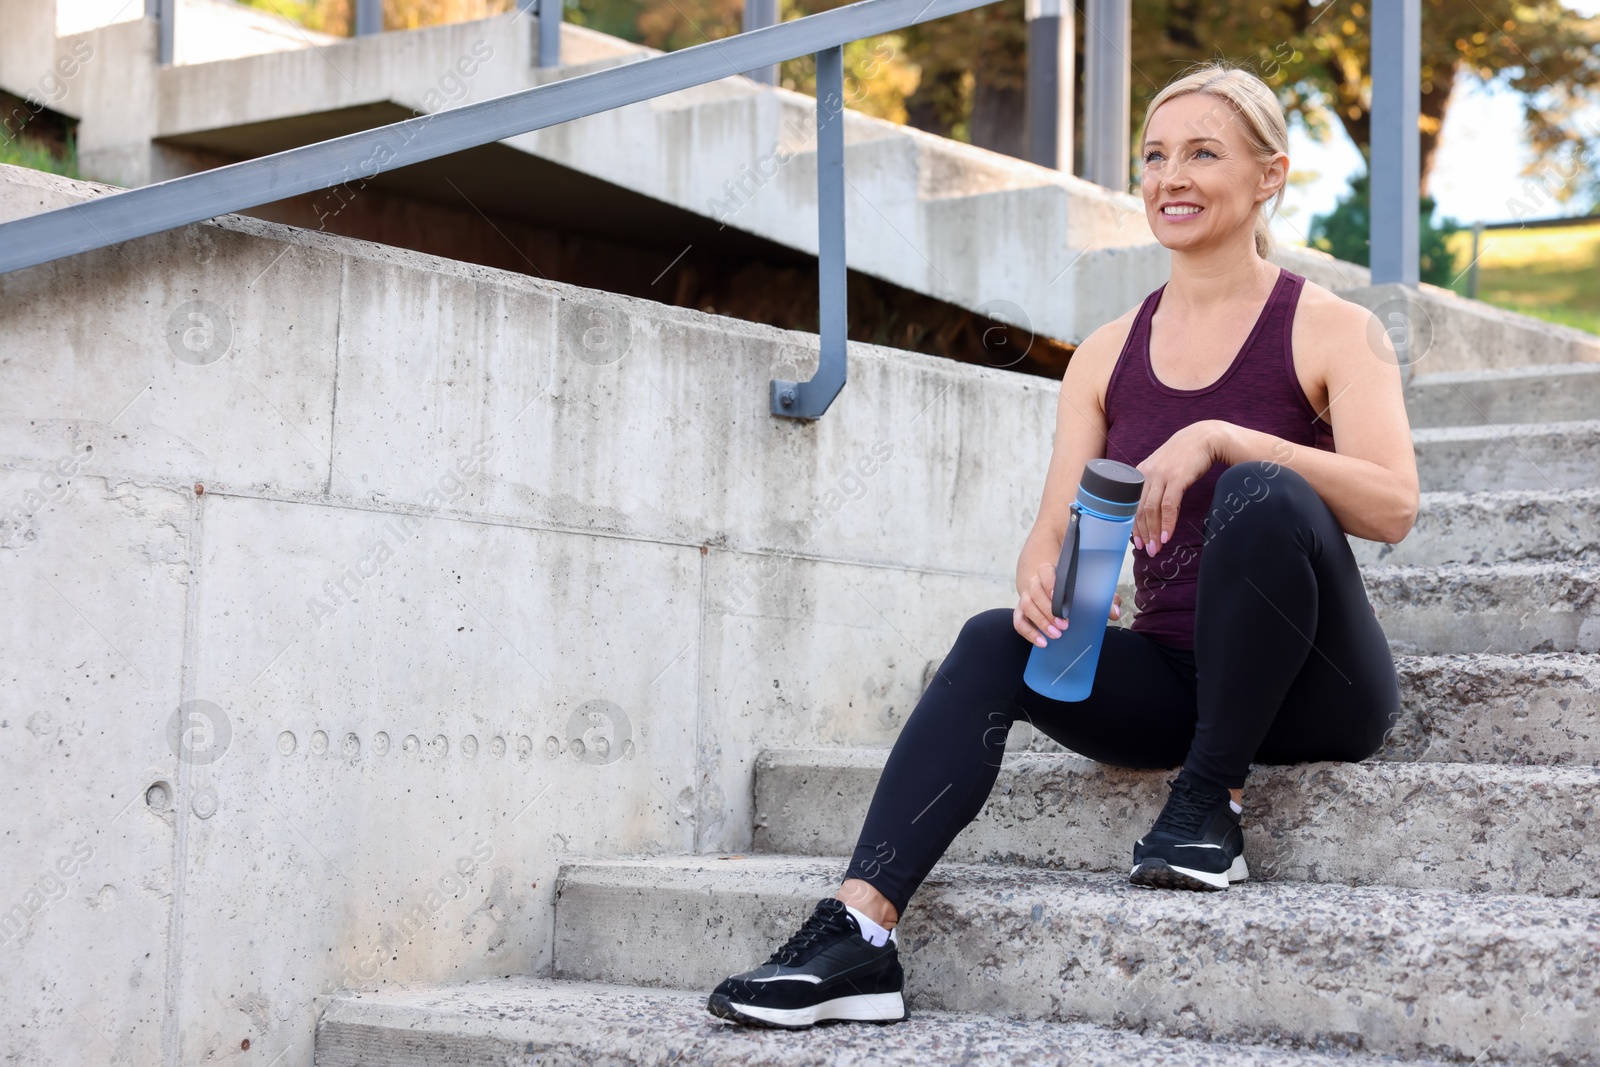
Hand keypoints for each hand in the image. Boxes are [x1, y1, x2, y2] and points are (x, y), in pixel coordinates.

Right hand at [1014, 564, 1123, 648]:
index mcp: (1049, 572)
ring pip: (1027, 607)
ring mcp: (1026, 597)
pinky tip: (1042, 642)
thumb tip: (1115, 613)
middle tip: (1064, 626)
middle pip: (1035, 593)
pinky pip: (1019, 622)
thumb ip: (1104, 599)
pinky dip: (1029, 633)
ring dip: (1040, 622)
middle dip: (1048, 611)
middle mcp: (1034, 583)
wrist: (1052, 589)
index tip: (1057, 597)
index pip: (1045, 573)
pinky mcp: (1022, 612)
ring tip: (1055, 636)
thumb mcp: (1090, 590)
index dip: (1050, 584)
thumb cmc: (1074, 589)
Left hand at [1132, 420, 1227, 557]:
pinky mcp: (1177, 478)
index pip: (1132, 505)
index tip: (1138, 541)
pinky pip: (1169, 505)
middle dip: (1143, 533)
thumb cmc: (1185, 455)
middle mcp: (1147, 474)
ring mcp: (1161, 476)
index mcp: (1140, 473)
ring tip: (1156, 547)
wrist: (1205, 437)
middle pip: (1140, 510)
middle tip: (1147, 550)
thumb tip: (1152, 511)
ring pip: (1152, 510)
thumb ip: (1155, 485)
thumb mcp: (1164, 468)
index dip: (1134, 526)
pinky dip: (1167, 522)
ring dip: (1153, 532)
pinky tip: (1167, 535)